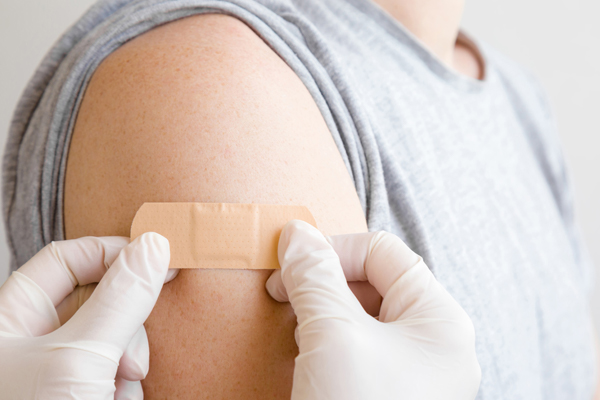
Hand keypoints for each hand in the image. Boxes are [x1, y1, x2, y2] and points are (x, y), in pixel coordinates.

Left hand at [0, 232, 173, 398]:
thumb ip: (119, 300)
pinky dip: (126, 384)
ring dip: (129, 361)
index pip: (64, 259)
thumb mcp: (80, 357)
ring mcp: (58, 366)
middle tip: (134, 356)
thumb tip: (154, 246)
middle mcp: (33, 337)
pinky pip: (117, 368)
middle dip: (126, 325)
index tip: (156, 260)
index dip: (110, 253)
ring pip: (115, 335)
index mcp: (12, 316)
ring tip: (119, 388)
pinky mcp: (81, 388)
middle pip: (98, 298)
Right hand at [266, 220, 480, 399]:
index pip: (383, 252)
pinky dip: (326, 342)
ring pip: (362, 316)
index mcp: (438, 319)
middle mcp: (432, 342)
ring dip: (321, 312)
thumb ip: (315, 277)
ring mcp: (411, 372)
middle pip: (373, 282)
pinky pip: (357, 349)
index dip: (332, 249)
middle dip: (323, 283)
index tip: (286, 267)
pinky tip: (304, 357)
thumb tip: (296, 233)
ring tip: (293, 327)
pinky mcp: (386, 392)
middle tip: (282, 296)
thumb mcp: (334, 336)